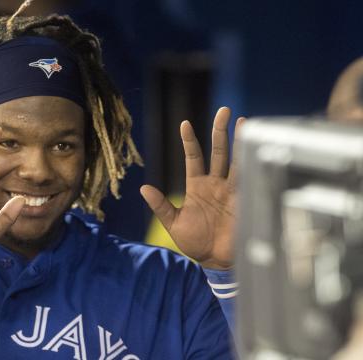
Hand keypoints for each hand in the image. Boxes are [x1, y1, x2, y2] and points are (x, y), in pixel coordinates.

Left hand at [140, 107, 243, 269]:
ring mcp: (232, 190)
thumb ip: (161, 206)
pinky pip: (249, 180)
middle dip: (221, 131)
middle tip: (225, 110)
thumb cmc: (195, 243)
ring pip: (237, 160)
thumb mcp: (173, 224)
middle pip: (219, 151)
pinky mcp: (245, 201)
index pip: (194, 157)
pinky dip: (253, 166)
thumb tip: (143, 188)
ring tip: (245, 122)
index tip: (185, 123)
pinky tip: (258, 149)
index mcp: (197, 186)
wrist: (215, 262)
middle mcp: (216, 184)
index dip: (190, 140)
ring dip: (241, 142)